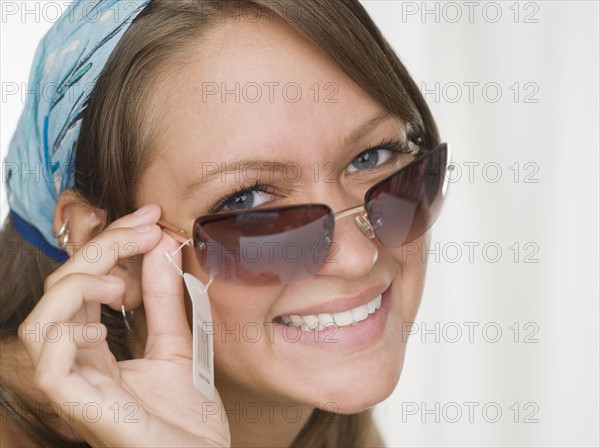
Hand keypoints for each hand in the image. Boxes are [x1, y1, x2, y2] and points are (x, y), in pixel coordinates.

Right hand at [19, 205, 230, 446]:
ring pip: (40, 324)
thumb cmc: (189, 420)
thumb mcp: (179, 345)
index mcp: (97, 348)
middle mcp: (80, 362)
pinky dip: (67, 334)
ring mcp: (78, 387)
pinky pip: (50, 366)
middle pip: (60, 291)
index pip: (85, 282)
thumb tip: (162, 246)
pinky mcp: (83, 408)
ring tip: (119, 281)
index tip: (149, 218)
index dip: (110, 242)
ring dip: (77, 287)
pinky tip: (100, 325)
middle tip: (144, 229)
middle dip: (99, 249)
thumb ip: (165, 301)